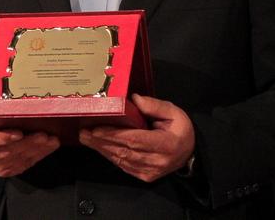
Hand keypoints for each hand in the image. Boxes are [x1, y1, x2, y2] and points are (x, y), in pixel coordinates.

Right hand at [0, 113, 58, 177]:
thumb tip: (17, 105)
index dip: (5, 138)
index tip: (20, 133)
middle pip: (8, 151)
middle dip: (28, 143)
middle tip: (43, 135)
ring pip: (18, 159)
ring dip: (37, 150)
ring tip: (51, 140)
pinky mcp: (5, 171)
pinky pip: (24, 164)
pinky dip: (38, 155)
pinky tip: (48, 147)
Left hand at [79, 94, 194, 182]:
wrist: (189, 152)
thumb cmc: (180, 129)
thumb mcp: (173, 112)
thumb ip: (154, 105)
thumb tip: (133, 98)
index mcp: (166, 144)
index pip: (135, 140)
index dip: (114, 135)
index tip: (97, 129)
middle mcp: (157, 161)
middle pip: (124, 151)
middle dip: (102, 141)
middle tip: (84, 132)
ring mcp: (150, 172)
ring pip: (121, 160)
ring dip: (102, 149)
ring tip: (87, 138)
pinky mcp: (144, 176)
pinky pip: (123, 166)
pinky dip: (110, 155)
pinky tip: (99, 147)